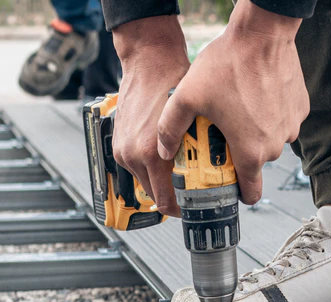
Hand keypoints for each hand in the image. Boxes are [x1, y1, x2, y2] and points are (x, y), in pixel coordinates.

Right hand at [109, 16, 188, 215]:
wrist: (148, 63)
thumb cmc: (172, 83)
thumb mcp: (193, 122)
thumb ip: (196, 152)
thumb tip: (212, 174)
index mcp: (152, 155)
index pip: (165, 201)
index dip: (181, 210)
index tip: (192, 209)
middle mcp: (133, 156)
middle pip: (155, 195)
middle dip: (173, 196)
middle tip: (192, 193)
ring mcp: (123, 151)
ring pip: (145, 181)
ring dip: (161, 181)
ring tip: (180, 173)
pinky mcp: (118, 144)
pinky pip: (136, 167)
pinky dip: (150, 167)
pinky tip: (165, 157)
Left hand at [156, 0, 307, 206]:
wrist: (262, 33)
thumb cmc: (229, 64)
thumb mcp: (186, 97)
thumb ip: (170, 129)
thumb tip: (164, 151)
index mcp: (251, 150)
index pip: (250, 193)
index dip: (236, 193)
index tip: (225, 185)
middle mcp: (276, 143)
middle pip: (255, 162)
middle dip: (239, 153)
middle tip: (221, 134)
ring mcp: (292, 126)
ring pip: (269, 140)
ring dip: (254, 132)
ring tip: (237, 109)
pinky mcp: (300, 108)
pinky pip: (282, 121)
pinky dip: (269, 114)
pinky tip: (253, 96)